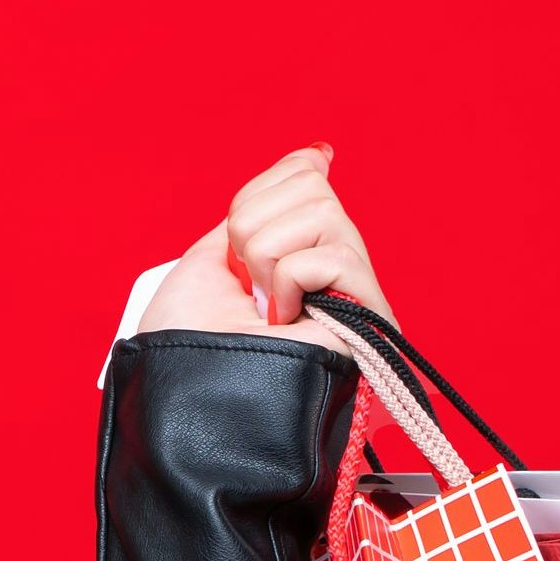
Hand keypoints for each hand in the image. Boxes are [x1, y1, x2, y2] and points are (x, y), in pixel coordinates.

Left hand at [135, 144, 390, 350]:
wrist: (190, 405)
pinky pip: (330, 254)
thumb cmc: (189, 348)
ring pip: (322, 210)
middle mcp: (333, 262)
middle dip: (253, 228)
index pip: (303, 172)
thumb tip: (315, 155)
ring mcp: (353, 287)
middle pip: (311, 183)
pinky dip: (288, 283)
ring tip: (264, 307)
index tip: (240, 244)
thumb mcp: (209, 260)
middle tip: (246, 286)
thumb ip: (254, 211)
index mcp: (298, 248)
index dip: (260, 192)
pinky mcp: (370, 314)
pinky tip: (283, 322)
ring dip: (267, 257)